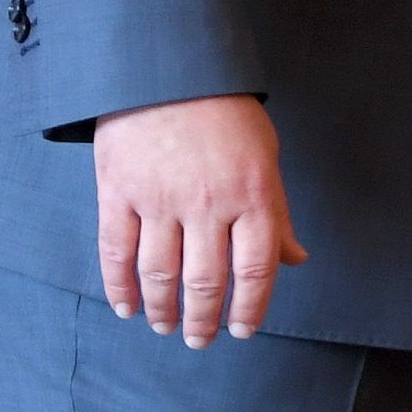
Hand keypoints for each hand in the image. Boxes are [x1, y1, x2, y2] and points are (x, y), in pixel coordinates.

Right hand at [92, 93, 306, 345]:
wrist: (170, 71)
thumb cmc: (228, 116)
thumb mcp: (266, 158)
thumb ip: (276, 214)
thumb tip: (294, 260)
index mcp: (252, 194)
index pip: (255, 269)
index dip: (250, 307)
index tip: (244, 330)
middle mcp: (207, 203)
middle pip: (204, 281)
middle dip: (203, 319)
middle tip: (201, 340)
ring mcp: (159, 199)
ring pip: (159, 274)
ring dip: (163, 310)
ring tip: (166, 327)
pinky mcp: (118, 193)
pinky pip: (116, 252)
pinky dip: (120, 287)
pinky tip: (128, 307)